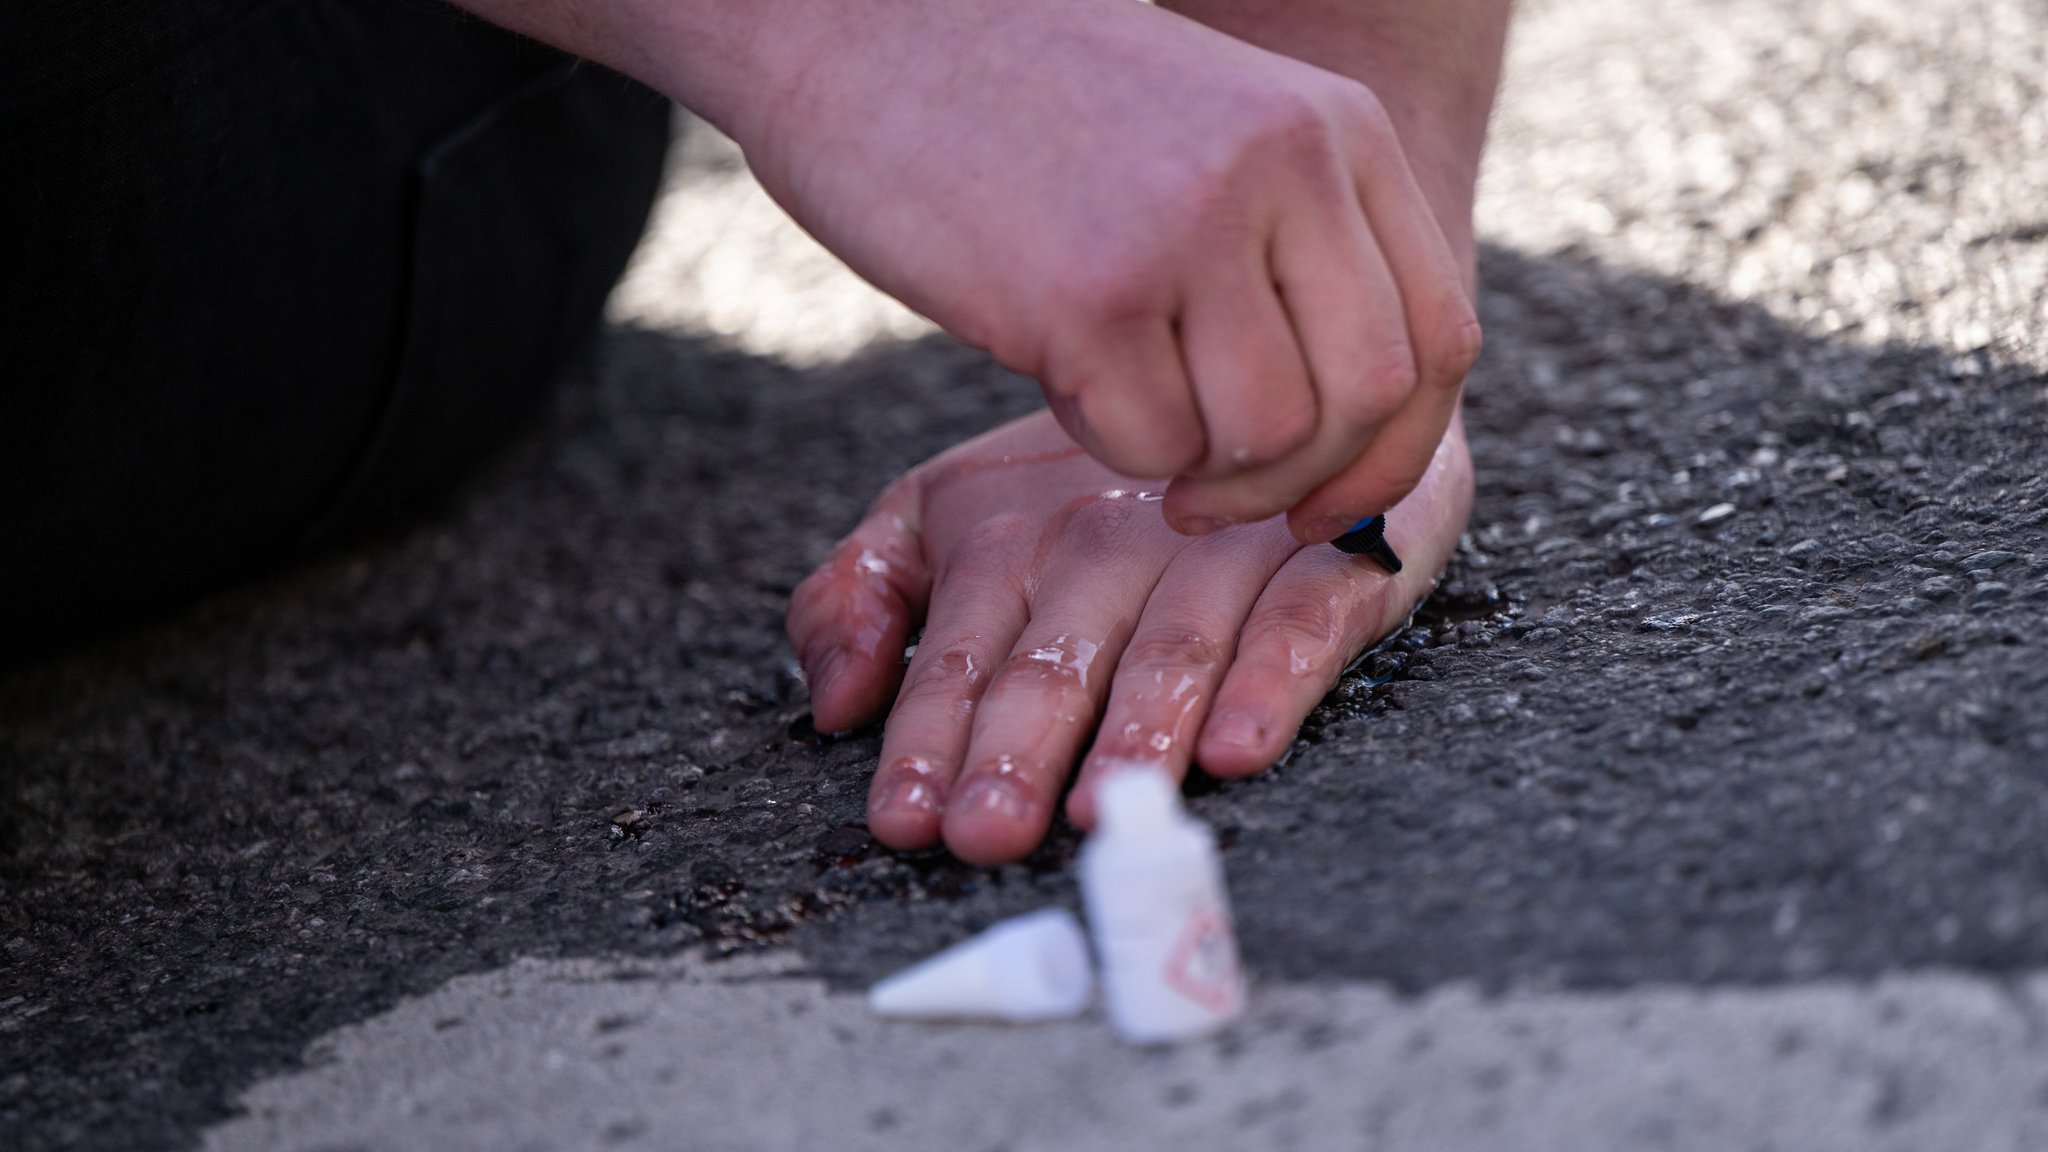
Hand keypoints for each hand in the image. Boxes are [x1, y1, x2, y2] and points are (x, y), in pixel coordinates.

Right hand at [731, 0, 1479, 541]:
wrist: (864, 28)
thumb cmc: (1030, 106)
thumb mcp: (1211, 139)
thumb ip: (1296, 248)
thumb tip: (1353, 431)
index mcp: (1335, 130)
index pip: (1439, 337)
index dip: (1394, 451)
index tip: (1323, 502)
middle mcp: (1286, 170)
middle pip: (1368, 400)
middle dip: (1298, 486)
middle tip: (1213, 497)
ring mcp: (1191, 229)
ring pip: (1265, 438)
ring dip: (1195, 468)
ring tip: (1119, 405)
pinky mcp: (1090, 294)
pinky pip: (1150, 444)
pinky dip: (1107, 442)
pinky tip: (1057, 372)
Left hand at [786, 410, 1471, 864]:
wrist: (1266, 381)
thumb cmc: (1092, 484)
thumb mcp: (950, 516)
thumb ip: (866, 596)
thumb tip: (834, 703)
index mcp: (1006, 541)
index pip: (958, 655)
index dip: (928, 739)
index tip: (905, 818)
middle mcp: (1105, 544)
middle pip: (1058, 661)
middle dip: (1018, 749)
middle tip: (989, 832)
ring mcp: (1219, 548)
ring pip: (1174, 649)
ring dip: (1138, 732)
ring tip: (1105, 809)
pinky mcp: (1324, 557)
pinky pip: (1300, 622)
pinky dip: (1272, 682)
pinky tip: (1238, 745)